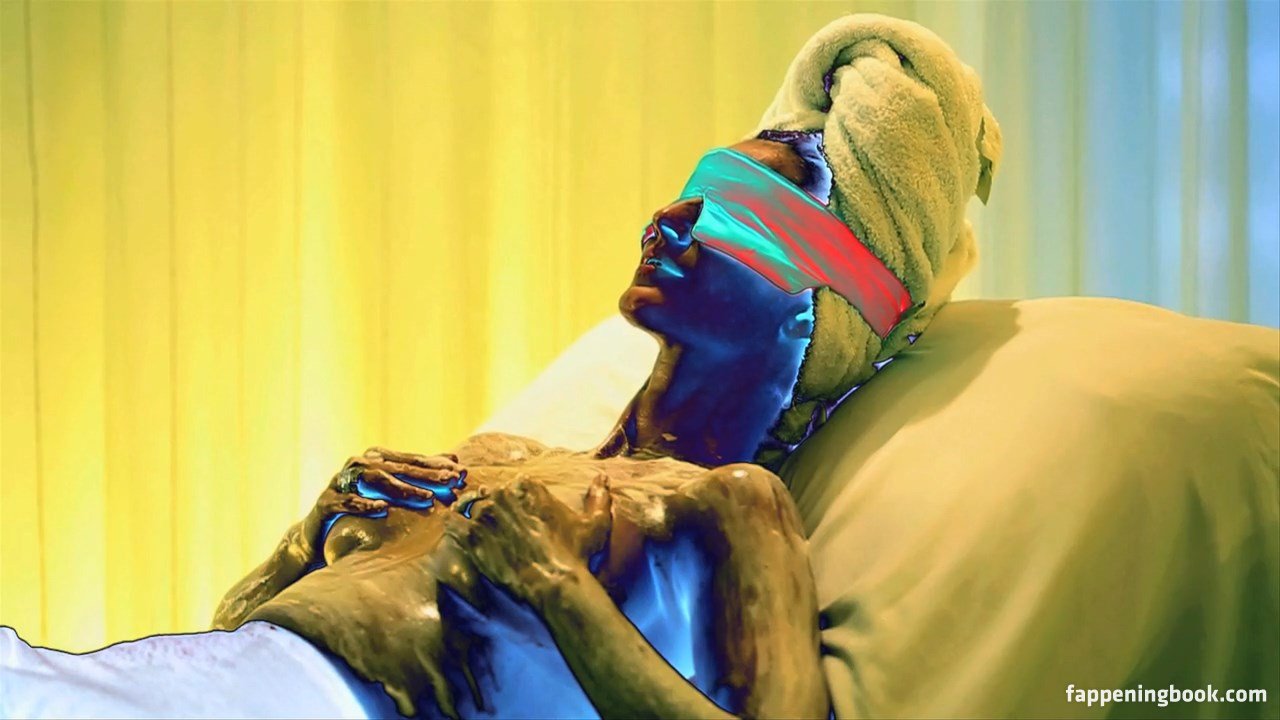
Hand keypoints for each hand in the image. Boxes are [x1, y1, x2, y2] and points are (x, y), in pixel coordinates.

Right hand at [301, 447, 466, 561]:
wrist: (320, 532)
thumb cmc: (363, 509)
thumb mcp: (392, 492)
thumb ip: (420, 476)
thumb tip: (457, 462)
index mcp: (376, 459)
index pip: (411, 460)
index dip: (436, 464)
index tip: (460, 472)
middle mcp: (358, 465)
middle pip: (397, 467)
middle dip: (426, 475)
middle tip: (449, 482)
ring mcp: (340, 481)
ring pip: (374, 479)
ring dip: (401, 488)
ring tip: (424, 498)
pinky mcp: (326, 501)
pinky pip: (345, 500)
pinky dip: (364, 503)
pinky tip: (382, 509)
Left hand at [442, 473, 611, 608]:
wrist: (555, 582)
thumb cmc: (575, 554)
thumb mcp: (594, 524)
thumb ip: (598, 497)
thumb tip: (602, 478)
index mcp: (530, 487)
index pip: (514, 484)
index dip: (513, 498)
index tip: (515, 511)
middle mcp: (505, 495)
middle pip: (490, 494)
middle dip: (493, 507)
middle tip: (497, 525)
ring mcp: (486, 515)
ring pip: (469, 506)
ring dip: (472, 515)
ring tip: (477, 529)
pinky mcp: (471, 537)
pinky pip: (452, 522)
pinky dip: (453, 525)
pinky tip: (458, 533)